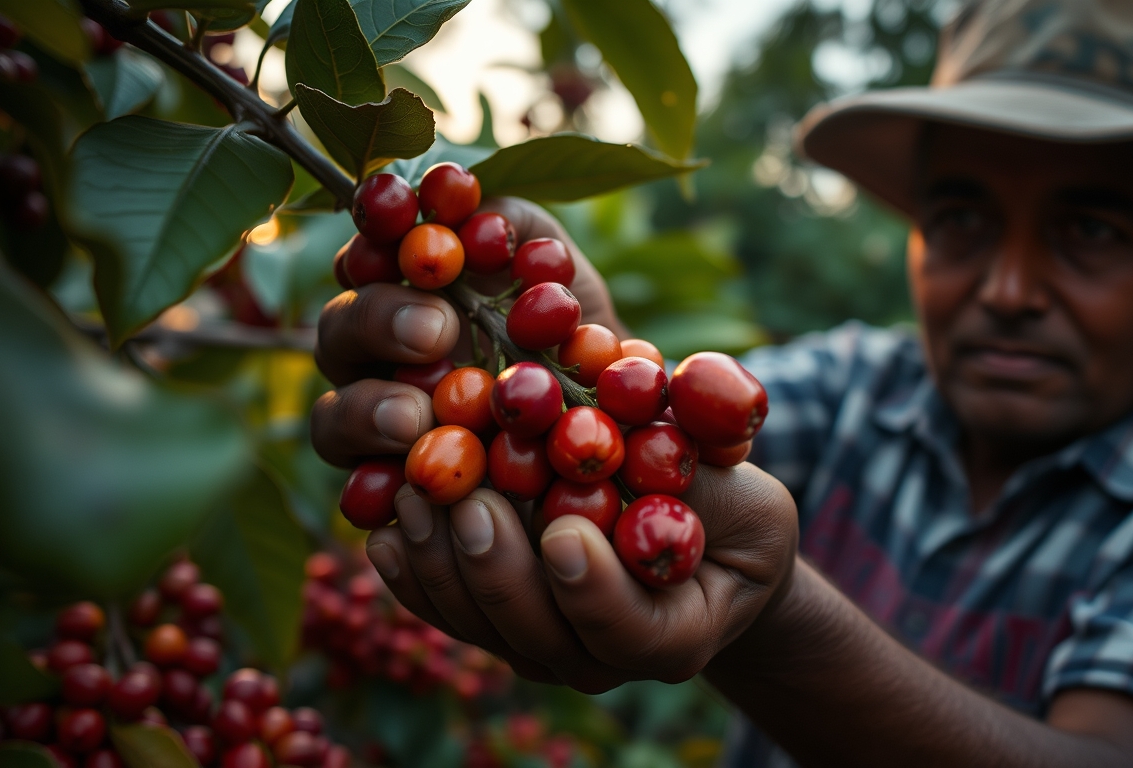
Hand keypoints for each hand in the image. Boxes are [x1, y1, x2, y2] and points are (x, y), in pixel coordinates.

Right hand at [310, 197, 619, 466]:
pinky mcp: (391, 493)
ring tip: (415, 418)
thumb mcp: (562, 273)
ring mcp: (377, 428)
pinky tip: (409, 489)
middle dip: (380, 319)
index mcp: (405, 289)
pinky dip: (375, 492)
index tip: (411, 235)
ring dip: (366, 411)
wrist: (610, 429)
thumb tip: (478, 206)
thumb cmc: (576, 337)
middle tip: (438, 328)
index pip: (366, 253)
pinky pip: (360, 496)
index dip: (374, 238)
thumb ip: (519, 228)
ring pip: (332, 416)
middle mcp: (377, 355)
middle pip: (340, 327)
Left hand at [363, 463, 797, 691]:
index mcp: (676, 633)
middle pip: (538, 636)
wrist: (698, 545)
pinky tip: (388, 526)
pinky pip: (449, 611)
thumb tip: (661, 407)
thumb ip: (704, 464)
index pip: (632, 631)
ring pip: (482, 626)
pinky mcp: (499, 623)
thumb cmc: (730, 508)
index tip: (567, 532)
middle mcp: (603, 657)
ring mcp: (544, 646)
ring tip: (418, 495)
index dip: (595, 590)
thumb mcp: (744, 487)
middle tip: (471, 503)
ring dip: (443, 563)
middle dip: (498, 569)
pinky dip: (415, 570)